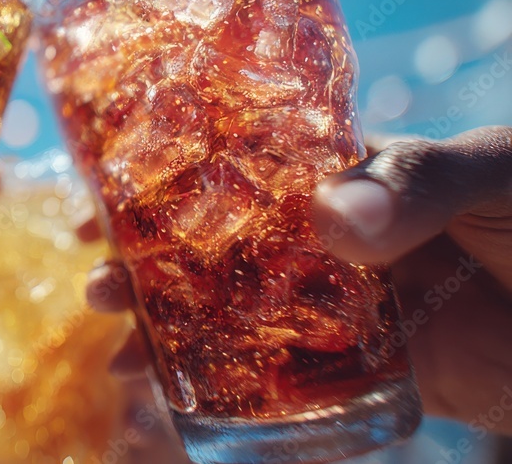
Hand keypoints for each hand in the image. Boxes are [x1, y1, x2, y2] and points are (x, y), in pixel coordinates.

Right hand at [88, 127, 511, 436]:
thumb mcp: (487, 173)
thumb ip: (416, 183)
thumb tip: (331, 220)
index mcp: (342, 172)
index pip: (237, 168)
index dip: (167, 182)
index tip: (104, 201)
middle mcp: (330, 235)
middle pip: (221, 248)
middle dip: (151, 267)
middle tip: (97, 285)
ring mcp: (346, 302)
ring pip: (242, 314)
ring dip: (177, 332)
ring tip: (120, 355)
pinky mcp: (375, 366)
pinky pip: (294, 381)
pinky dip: (241, 392)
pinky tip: (189, 402)